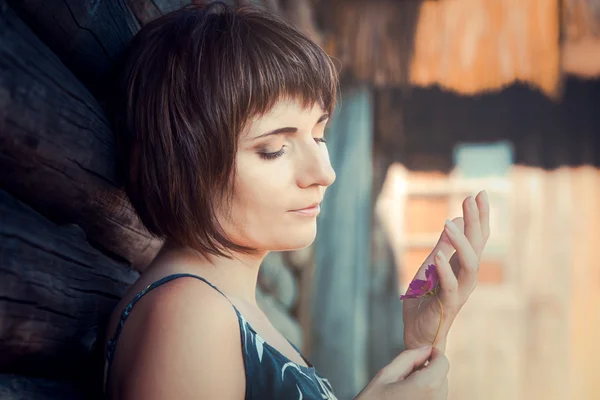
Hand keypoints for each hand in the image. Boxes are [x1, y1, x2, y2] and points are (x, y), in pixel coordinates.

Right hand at [354, 346, 448, 399]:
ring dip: (429, 382)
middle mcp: (435, 399)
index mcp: (425, 385)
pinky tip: (410, 395)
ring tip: (407, 386)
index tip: (426, 352)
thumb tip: (424, 349)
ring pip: (440, 388)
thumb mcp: (387, 373)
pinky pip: (435, 398)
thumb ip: (408, 357)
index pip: (443, 362)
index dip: (434, 354)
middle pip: (442, 375)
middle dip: (429, 369)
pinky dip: (427, 393)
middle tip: (409, 372)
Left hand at [403, 191, 489, 349]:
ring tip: (449, 223)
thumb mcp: (430, 266)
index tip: (479, 194)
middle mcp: (466, 278)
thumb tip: (454, 220)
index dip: (479, 217)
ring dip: (461, 243)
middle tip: (472, 198)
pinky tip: (438, 255)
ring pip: (470, 265)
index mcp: (462, 267)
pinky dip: (445, 270)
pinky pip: (450, 286)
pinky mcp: (446, 305)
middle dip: (476, 221)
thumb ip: (443, 247)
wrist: (417, 333)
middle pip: (478, 246)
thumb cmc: (425, 301)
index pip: (477, 238)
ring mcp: (459, 292)